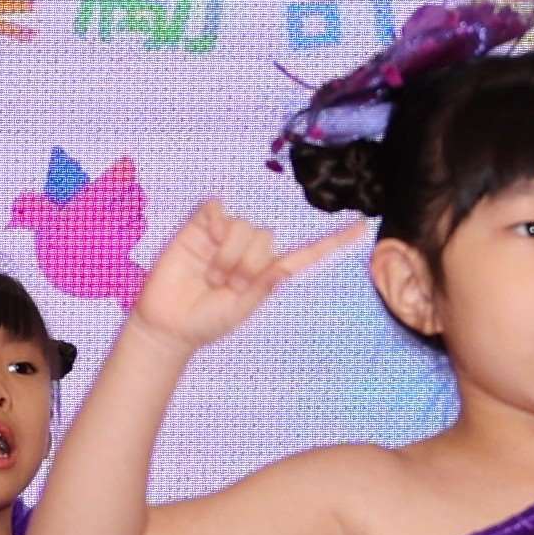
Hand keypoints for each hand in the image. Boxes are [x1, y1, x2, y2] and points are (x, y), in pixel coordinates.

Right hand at [127, 203, 369, 350]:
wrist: (169, 325)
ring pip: (242, 225)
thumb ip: (264, 283)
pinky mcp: (199, 228)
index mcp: (266, 271)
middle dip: (248, 264)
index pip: (305, 252)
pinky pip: (216, 209)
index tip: (364, 227)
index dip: (333, 241)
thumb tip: (283, 265)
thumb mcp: (243, 309)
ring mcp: (224, 237)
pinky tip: (206, 242)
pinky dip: (215, 224)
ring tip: (212, 277)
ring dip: (229, 254)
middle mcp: (248, 250)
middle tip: (227, 286)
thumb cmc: (207, 322)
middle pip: (265, 236)